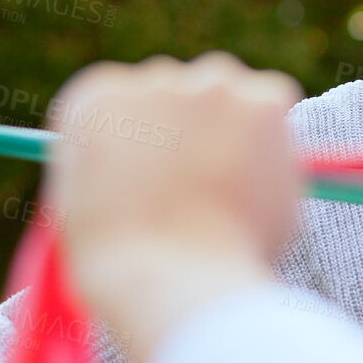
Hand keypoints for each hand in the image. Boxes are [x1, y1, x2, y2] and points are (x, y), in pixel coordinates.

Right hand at [46, 51, 303, 362]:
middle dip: (193, 131)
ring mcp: (209, 86)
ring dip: (234, 129)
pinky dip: (273, 141)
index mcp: (97, 98)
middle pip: (180, 92)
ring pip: (230, 95)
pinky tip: (255, 186)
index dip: (148, 144)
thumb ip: (118, 163)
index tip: (161, 175)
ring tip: (228, 194)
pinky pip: (275, 104)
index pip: (129, 101)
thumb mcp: (87, 203)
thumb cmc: (124, 265)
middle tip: (204, 187)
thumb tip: (155, 158)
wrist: (171, 284)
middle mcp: (152, 79)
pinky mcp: (262, 102)